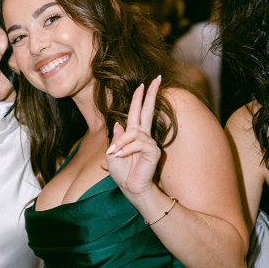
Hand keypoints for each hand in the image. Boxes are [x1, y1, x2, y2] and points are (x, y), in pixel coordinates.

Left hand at [106, 76, 160, 196]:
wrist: (131, 188)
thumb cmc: (123, 173)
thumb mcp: (112, 153)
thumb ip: (116, 138)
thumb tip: (118, 123)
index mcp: (134, 135)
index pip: (138, 113)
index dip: (140, 98)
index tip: (143, 84)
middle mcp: (144, 136)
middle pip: (147, 111)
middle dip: (150, 95)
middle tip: (156, 79)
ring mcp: (150, 142)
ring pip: (133, 132)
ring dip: (121, 143)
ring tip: (115, 153)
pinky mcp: (153, 150)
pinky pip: (138, 143)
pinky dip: (127, 149)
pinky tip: (121, 155)